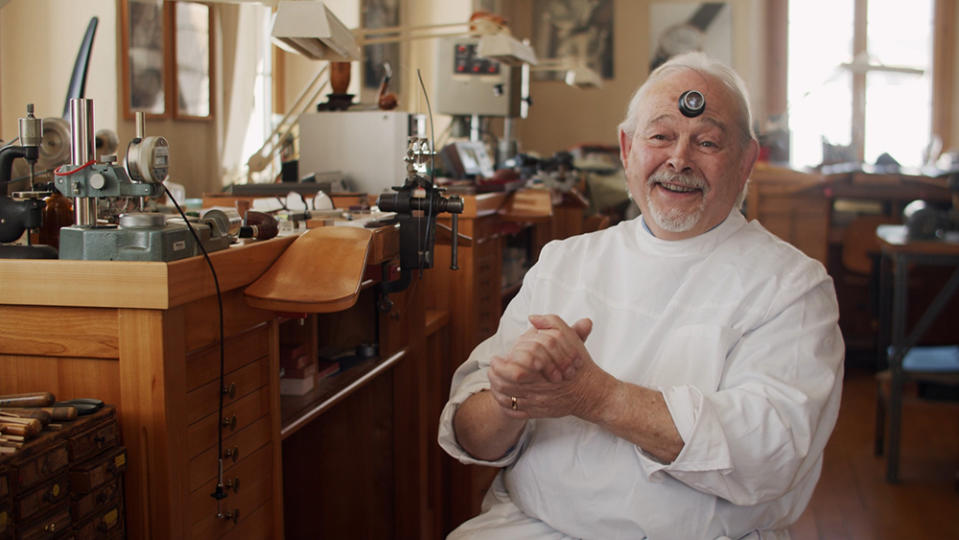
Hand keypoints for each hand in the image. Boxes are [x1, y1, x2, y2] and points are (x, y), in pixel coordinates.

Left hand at [488, 314, 611, 419]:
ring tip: (494, 379)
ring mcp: (537, 403)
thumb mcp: (570, 338)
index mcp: (542, 371)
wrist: (590, 392)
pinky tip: (502, 395)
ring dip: (496, 389)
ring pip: (508, 400)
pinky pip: (514, 412)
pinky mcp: (538, 413)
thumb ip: (552, 323)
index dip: (500, 366)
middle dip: (494, 376)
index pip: (514, 372)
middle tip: (492, 368)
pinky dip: (504, 405)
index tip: (496, 358)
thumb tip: (532, 317)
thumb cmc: (578, 364)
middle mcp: (538, 390)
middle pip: (506, 387)